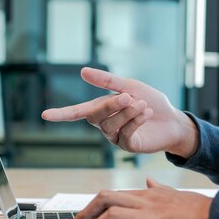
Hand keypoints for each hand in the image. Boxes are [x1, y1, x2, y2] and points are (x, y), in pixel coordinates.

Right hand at [41, 67, 198, 156]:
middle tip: (128, 95)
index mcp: (102, 109)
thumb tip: (82, 72)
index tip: (45, 115)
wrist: (173, 120)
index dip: (62, 113)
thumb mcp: (131, 86)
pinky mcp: (128, 147)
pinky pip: (125, 133)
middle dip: (111, 104)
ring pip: (111, 125)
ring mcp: (116, 137)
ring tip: (142, 104)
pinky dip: (136, 120)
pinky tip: (147, 113)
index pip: (77, 112)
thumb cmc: (152, 102)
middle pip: (95, 116)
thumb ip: (108, 81)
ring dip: (127, 112)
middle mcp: (105, 125)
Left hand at [65, 178, 211, 218]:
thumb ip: (160, 189)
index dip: (95, 206)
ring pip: (104, 200)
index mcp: (149, 192)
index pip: (114, 195)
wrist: (215, 215)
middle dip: (85, 210)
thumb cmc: (199, 211)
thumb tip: (149, 182)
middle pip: (104, 195)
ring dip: (87, 216)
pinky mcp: (147, 216)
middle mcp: (143, 194)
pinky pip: (114, 215)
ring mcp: (144, 204)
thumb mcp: (176, 196)